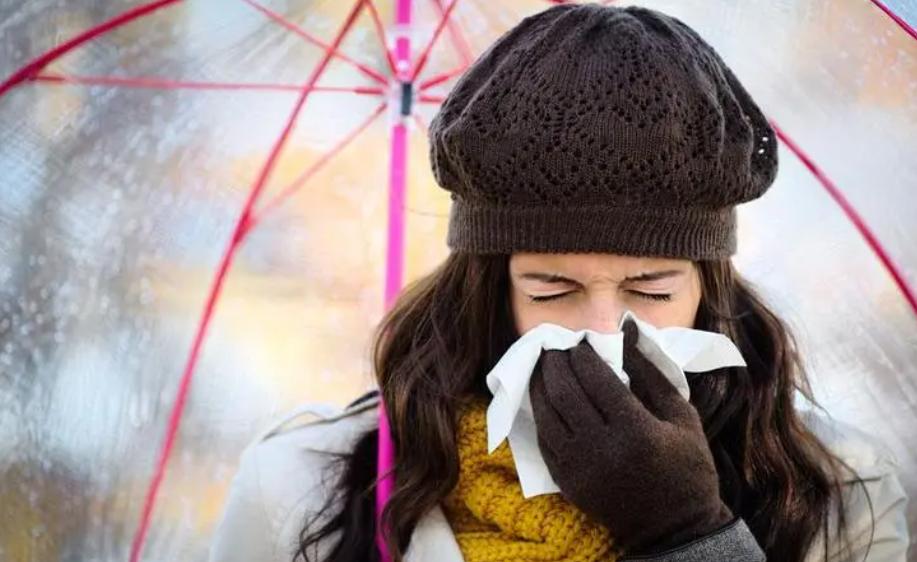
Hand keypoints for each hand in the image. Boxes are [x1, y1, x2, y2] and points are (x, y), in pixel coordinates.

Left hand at [529, 319, 732, 553]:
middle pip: (565, 393)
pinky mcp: (568, 483)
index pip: (596, 379)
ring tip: (544, 367)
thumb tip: (627, 330)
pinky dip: (541, 415)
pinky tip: (543, 399)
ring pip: (547, 415)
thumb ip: (651, 371)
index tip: (579, 341)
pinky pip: (544, 441)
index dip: (582, 355)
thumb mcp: (682, 416)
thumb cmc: (687, 466)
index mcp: (636, 430)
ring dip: (540, 385)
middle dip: (555, 363)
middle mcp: (603, 448)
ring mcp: (581, 468)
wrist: (675, 527)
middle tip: (554, 347)